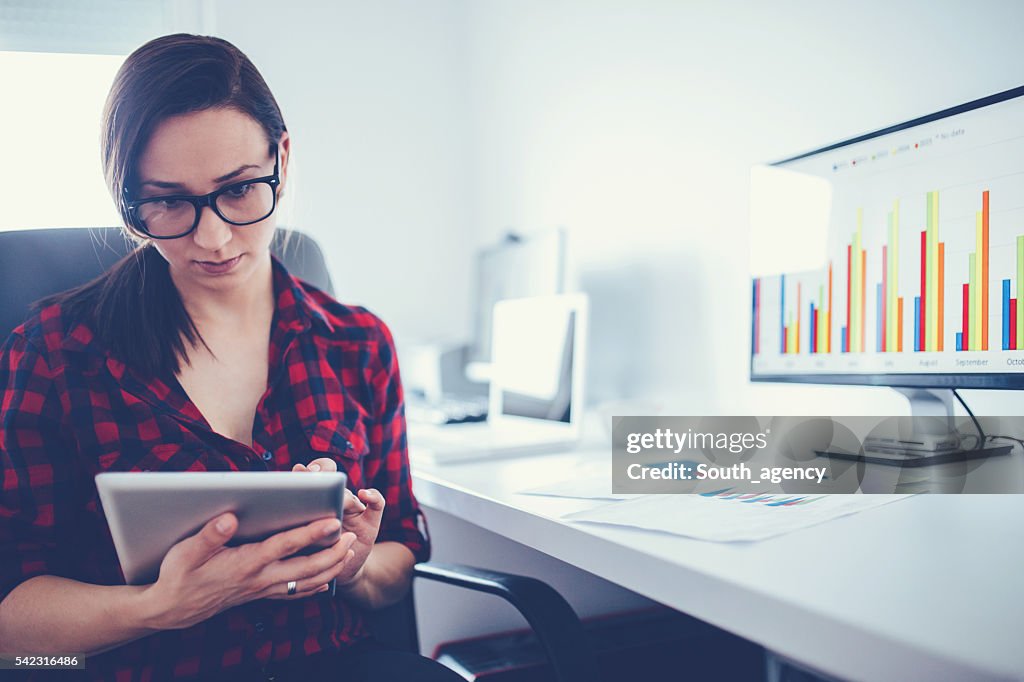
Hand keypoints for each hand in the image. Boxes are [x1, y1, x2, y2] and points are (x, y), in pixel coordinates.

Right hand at [141, 513, 357, 630]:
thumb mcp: (185, 552)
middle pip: (306, 567)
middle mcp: (259, 578)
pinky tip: (326, 580)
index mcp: (246, 563)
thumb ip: (209, 535)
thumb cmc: (179, 575)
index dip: (311, 533)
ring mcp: (262, 589)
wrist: (172, 608)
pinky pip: (294, 593)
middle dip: (332, 552)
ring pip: (305, 582)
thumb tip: (229, 516)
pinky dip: (314, 586)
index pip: (286, 545)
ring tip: (347, 552)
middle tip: (352, 536)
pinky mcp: (260, 595)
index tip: (332, 521)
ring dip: (330, 568)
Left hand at [292, 458, 383, 587]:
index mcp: (317, 501)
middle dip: (324, 476)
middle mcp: (337, 501)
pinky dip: (373, 496)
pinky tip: (364, 494)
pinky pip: (378, 504)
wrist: (330, 573)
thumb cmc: (307, 554)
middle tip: (312, 475)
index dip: (309, 470)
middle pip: (334, 481)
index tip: (298, 470)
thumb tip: (264, 508)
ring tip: (335, 498)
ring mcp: (355, 510)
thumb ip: (289, 519)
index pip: (317, 474)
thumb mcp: (296, 537)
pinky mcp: (371, 522)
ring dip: (342, 495)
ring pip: (350, 494)